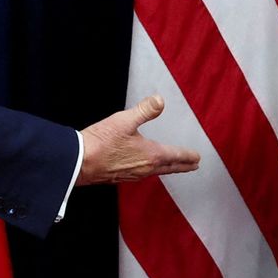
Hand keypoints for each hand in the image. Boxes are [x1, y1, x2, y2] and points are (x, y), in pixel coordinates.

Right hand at [77, 95, 200, 184]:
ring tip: (173, 167)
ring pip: (157, 172)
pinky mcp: (121, 177)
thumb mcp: (124, 120)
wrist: (79, 162)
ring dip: (168, 169)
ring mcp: (133, 175)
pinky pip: (143, 175)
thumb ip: (145, 110)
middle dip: (183, 166)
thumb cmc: (101, 142)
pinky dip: (152, 171)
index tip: (198, 158)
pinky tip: (146, 169)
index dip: (188, 156)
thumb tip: (160, 100)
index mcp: (151, 155)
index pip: (176, 156)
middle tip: (193, 165)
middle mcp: (145, 168)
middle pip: (169, 168)